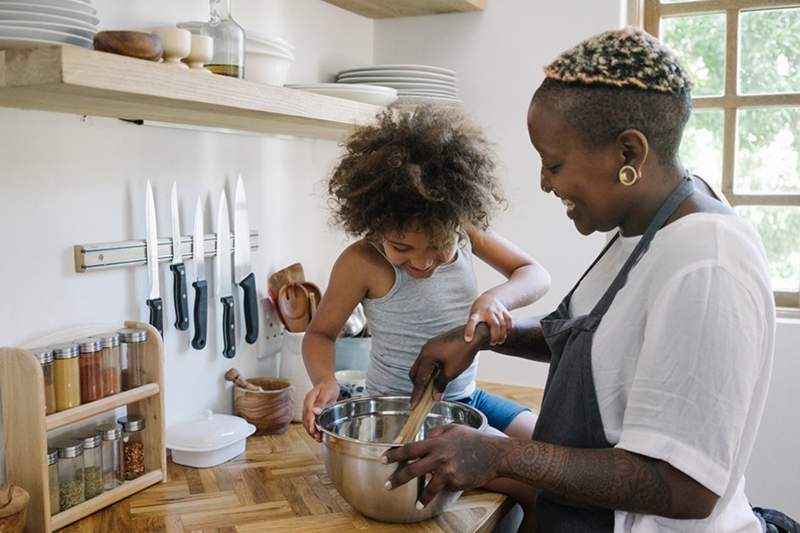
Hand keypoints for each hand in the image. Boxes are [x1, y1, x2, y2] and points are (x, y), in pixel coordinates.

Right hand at [302, 379, 339, 441]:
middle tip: (317, 437)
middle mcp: (307, 406)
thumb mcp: (327, 392)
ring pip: (308, 423)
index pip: (307, 412)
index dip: (309, 422)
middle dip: (310, 430)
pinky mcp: (313, 414)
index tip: (312, 430)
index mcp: (309, 399)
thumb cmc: (328, 386)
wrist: (328, 384)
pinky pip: (312, 423)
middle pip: (306, 420)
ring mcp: (309, 410)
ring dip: (312, 431)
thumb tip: (315, 411)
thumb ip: (321, 401)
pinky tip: (320, 434)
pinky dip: (315, 429)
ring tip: (319, 438)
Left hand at [382, 425, 506, 507]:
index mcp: (436, 442)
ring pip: (426, 486)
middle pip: (412, 469)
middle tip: (387, 484)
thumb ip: (438, 431)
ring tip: (415, 502)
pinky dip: (437, 494)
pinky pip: (442, 488)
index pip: (410, 448)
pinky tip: (430, 501)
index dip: (395, 454)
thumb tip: (426, 435)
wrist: (495, 454)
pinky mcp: (455, 482)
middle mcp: (439, 457)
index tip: (382, 459)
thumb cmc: (475, 440)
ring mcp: (447, 470)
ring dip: (419, 496)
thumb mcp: (454, 428)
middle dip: (397, 478)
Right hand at [408, 324, 486, 408]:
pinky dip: (428, 370)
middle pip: (414, 372)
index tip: (412, 406)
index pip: (419, 380)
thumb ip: (440, 385)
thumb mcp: (451, 373)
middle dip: (417, 385)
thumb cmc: (462, 353)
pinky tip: (436, 375)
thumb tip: (434, 396)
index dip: (416, 394)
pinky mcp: (434, 345)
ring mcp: (429, 346)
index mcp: (426, 357)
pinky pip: (426, 360)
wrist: (473, 336)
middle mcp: (424, 351)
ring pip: (420, 366)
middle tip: (421, 398)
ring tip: (430, 388)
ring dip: (423, 377)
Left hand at [465, 293, 511, 344]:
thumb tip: (470, 343)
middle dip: (495, 336)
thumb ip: (473, 327)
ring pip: (503, 325)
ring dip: (501, 336)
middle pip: (494, 325)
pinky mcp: (504, 311)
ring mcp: (497, 310)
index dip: (469, 331)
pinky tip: (505, 334)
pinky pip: (508, 322)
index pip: (472, 321)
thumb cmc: (479, 311)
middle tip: (492, 343)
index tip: (468, 340)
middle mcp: (487, 311)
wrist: (490, 297)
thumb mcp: (473, 316)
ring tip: (499, 341)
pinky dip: (508, 330)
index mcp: (476, 313)